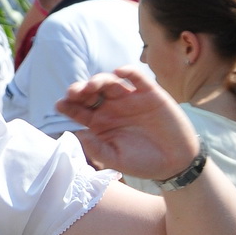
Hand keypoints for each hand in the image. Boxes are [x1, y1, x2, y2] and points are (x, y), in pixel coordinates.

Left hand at [59, 67, 200, 180]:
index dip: (68, 105)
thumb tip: (78, 134)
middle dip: (80, 90)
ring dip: (99, 80)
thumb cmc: (143, 162)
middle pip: (91, 92)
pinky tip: (119, 72)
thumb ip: (96, 148)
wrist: (175, 163)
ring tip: (92, 86)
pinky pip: (137, 77)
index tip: (60, 104)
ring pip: (110, 82)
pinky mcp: (150, 93)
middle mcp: (112, 108)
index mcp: (100, 123)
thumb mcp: (116, 160)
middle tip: (74, 93)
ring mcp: (130, 99)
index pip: (79, 110)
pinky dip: (128, 71)